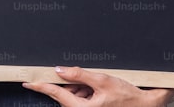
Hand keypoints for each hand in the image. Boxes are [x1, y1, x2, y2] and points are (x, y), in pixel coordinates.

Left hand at [23, 66, 173, 105]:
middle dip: (73, 83)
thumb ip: (79, 75)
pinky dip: (87, 91)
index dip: (41, 86)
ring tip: (99, 86)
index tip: (29, 82)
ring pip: (75, 95)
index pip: (56, 94)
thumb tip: (60, 70)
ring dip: (82, 87)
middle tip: (88, 80)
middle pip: (67, 93)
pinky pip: (82, 98)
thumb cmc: (126, 96)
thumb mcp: (102, 81)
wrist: (144, 105)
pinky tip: (99, 89)